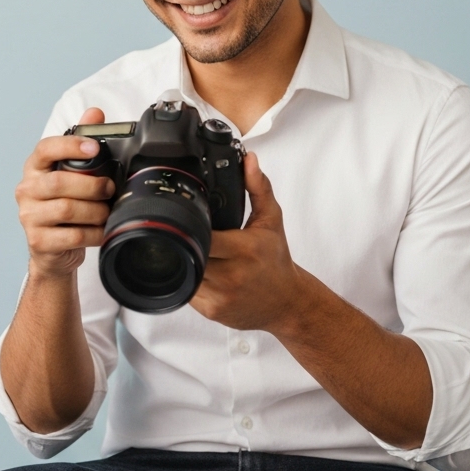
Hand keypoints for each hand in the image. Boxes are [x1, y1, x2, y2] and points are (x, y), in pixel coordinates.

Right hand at [15, 108, 114, 279]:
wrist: (54, 250)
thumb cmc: (65, 205)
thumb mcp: (74, 173)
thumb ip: (83, 141)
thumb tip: (95, 113)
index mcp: (35, 169)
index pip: (45, 149)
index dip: (70, 146)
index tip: (95, 148)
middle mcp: (27, 190)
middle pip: (59, 182)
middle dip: (91, 185)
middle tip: (109, 188)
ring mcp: (29, 217)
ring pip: (66, 209)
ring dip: (95, 210)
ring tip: (107, 211)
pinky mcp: (39, 241)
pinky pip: (72, 235)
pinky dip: (93, 232)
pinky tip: (101, 230)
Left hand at [189, 152, 304, 332]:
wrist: (287, 302)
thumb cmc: (276, 259)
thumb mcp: (271, 219)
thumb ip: (258, 187)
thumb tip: (248, 159)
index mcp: (244, 249)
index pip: (204, 236)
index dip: (191, 225)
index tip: (188, 216)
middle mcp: (231, 275)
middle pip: (190, 253)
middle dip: (184, 240)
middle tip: (184, 230)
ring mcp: (219, 296)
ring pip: (183, 272)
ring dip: (182, 259)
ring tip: (191, 248)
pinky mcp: (211, 311)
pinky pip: (186, 290)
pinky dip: (186, 277)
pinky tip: (197, 268)